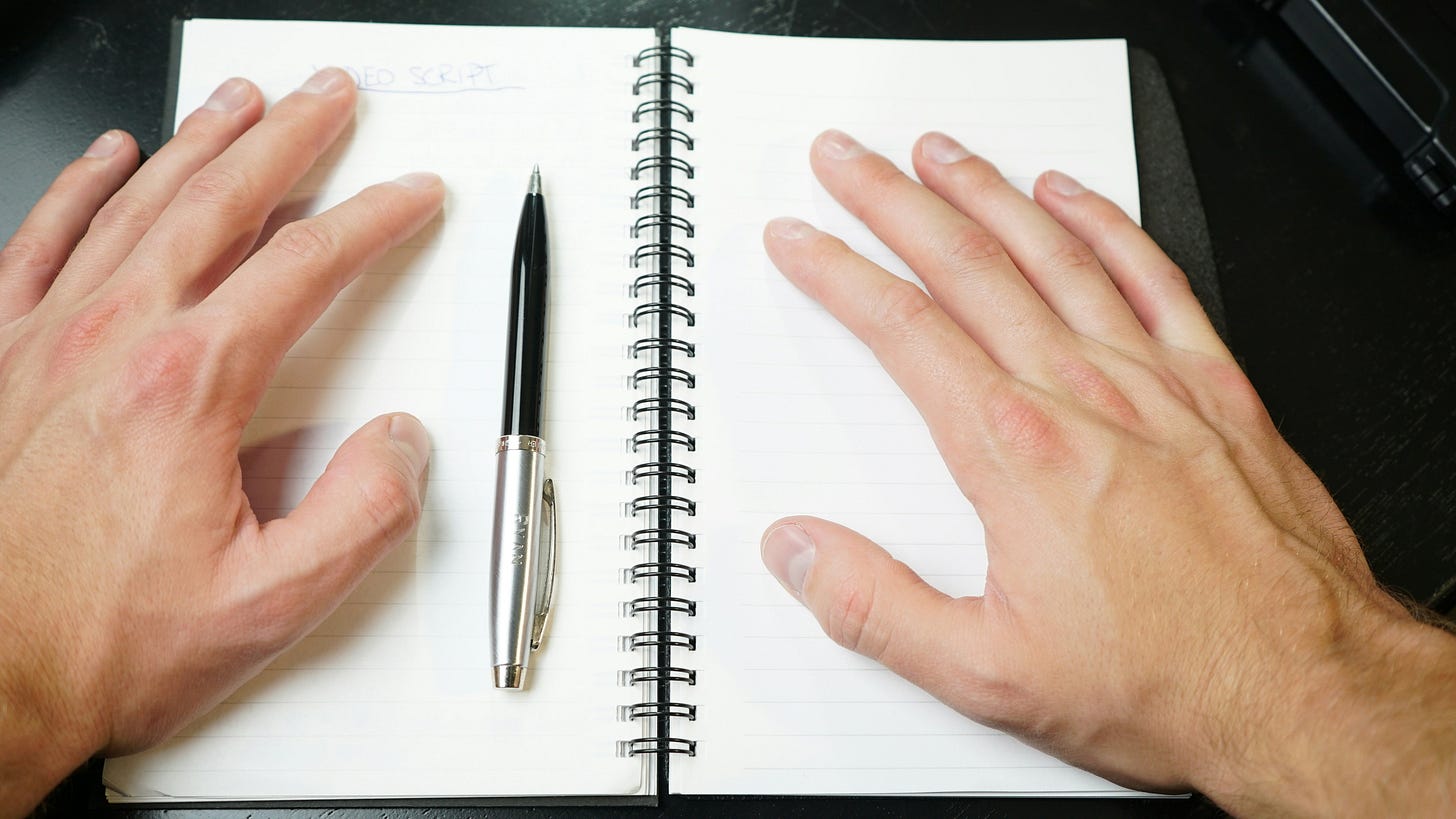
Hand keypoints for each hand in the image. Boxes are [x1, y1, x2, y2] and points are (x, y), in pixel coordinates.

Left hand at [0, 68, 441, 814]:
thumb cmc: (97, 641)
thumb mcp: (270, 604)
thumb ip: (361, 516)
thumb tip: (400, 444)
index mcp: (185, 388)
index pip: (303, 268)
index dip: (371, 220)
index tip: (407, 195)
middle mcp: (110, 344)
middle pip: (219, 204)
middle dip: (287, 139)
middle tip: (328, 98)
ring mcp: (44, 343)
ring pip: (137, 205)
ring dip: (200, 143)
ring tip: (240, 103)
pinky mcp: (1, 361)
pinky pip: (40, 242)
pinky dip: (80, 188)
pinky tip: (109, 159)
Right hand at [760, 129, 1455, 814]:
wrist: (1302, 689)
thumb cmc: (1164, 680)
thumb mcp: (986, 674)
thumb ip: (873, 606)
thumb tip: (798, 552)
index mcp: (1015, 455)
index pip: (902, 332)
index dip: (838, 274)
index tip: (802, 240)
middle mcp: (1080, 397)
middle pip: (967, 267)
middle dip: (893, 202)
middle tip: (851, 161)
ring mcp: (1152, 383)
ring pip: (1051, 254)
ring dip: (986, 192)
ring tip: (941, 153)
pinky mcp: (1216, 388)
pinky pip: (1152, 276)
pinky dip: (1106, 224)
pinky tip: (1072, 196)